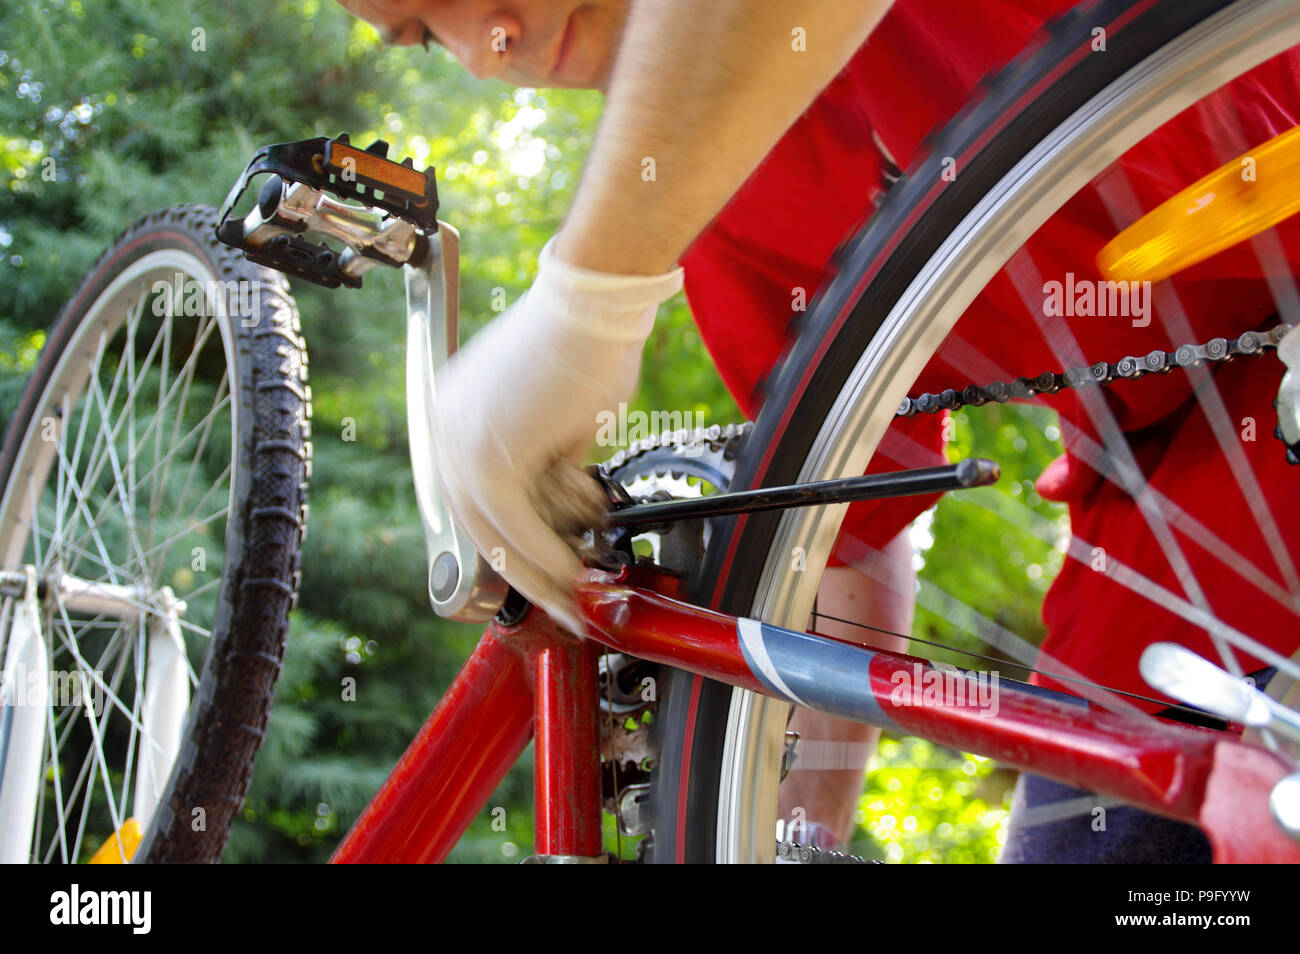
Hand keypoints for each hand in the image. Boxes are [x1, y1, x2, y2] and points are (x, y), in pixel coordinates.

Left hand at [431, 239, 682, 632]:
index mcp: (456, 414)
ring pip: (495, 531)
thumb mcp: (560, 423)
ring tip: (577, 591)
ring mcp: (460, 443)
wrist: (596, 303)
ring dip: (541, 568)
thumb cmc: (589, 346)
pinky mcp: (486, 458)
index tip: (545, 571)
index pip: (476, 496)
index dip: (512, 541)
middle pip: (478, 521)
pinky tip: (574, 574)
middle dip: (525, 569)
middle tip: (562, 599)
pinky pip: (514, 526)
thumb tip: (565, 514)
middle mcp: (446, 427)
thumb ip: (549, 467)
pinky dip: (547, 556)